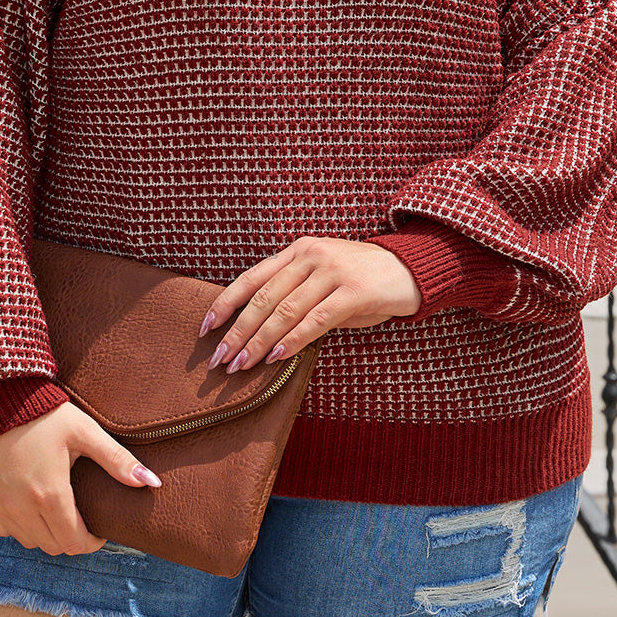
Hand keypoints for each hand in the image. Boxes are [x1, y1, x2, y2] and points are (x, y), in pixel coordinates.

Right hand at [0, 401, 161, 555]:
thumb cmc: (44, 412)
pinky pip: (4, 529)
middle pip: (53, 546)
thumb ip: (117, 460)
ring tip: (58, 510)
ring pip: (28, 541)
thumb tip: (151, 482)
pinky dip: (20, 525)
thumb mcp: (84, 432)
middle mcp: (21, 508)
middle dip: (71, 538)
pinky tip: (30, 504)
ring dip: (46, 533)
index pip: (74, 543)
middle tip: (81, 519)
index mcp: (50, 495)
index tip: (99, 530)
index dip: (92, 542)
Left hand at [198, 237, 420, 372]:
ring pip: (285, 311)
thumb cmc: (362, 279)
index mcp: (298, 251)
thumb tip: (259, 332)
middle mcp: (311, 256)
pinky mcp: (354, 291)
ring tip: (241, 365)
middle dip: (237, 332)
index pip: (252, 278)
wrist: (411, 268)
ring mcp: (332, 271)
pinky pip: (316, 319)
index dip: (225, 303)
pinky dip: (294, 340)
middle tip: (219, 359)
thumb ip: (295, 295)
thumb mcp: (324, 278)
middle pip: (263, 298)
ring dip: (259, 342)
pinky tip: (277, 357)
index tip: (205, 328)